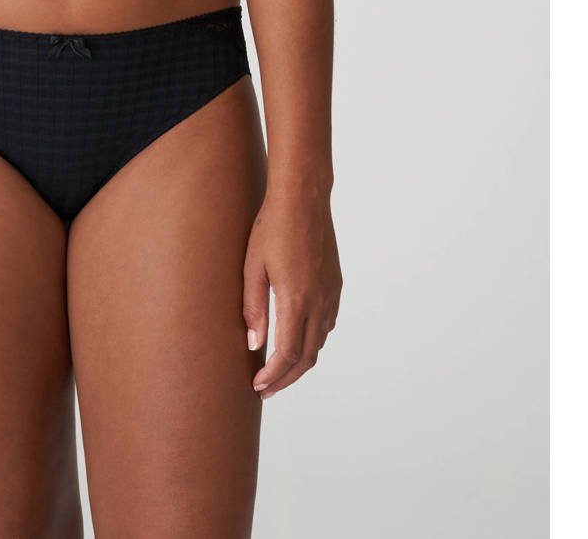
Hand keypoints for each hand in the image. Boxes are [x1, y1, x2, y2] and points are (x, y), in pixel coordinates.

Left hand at [243, 187, 341, 399]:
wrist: (304, 197)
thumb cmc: (271, 226)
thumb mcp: (252, 266)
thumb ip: (253, 308)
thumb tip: (254, 344)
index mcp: (295, 299)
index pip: (286, 355)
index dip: (272, 376)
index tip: (256, 385)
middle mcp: (318, 302)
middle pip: (306, 358)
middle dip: (285, 379)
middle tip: (265, 389)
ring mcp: (330, 294)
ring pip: (318, 343)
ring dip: (299, 362)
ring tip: (277, 369)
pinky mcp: (335, 285)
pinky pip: (327, 324)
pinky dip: (312, 341)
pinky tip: (296, 340)